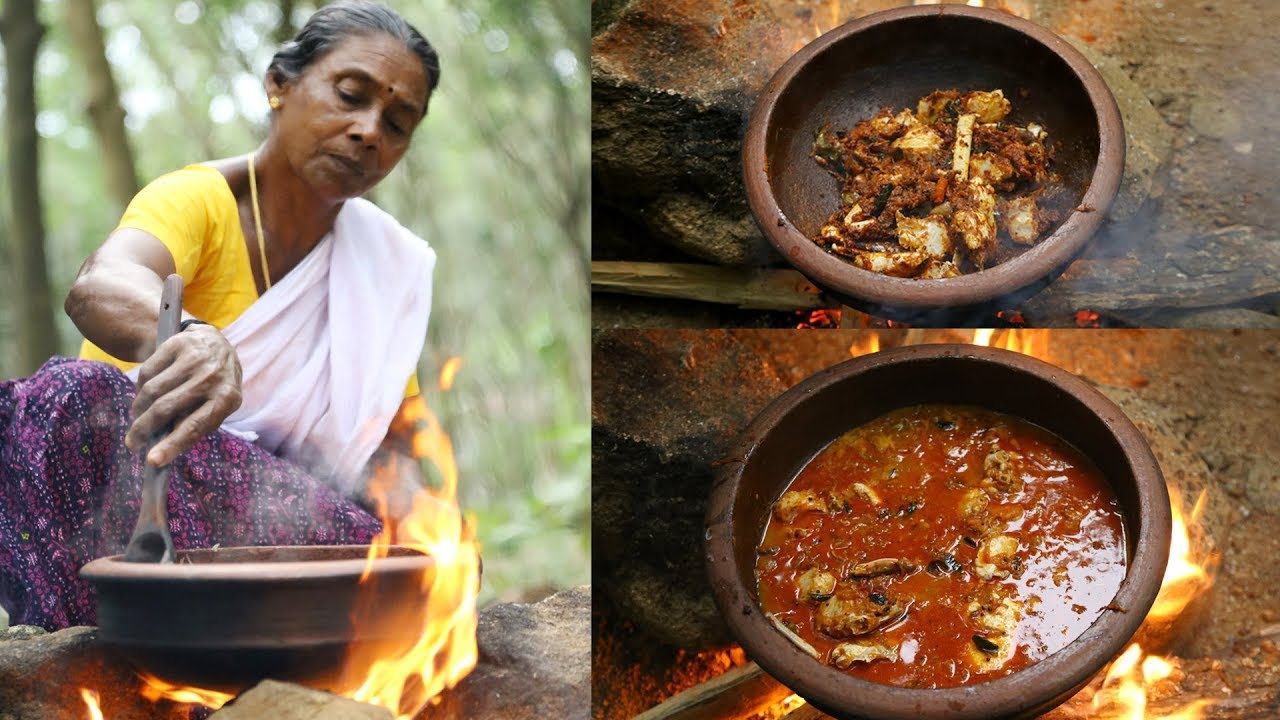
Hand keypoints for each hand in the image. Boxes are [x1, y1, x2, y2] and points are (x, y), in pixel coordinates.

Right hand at [125, 324, 242, 465]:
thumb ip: (194, 424)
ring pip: (152, 390)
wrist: (217, 344)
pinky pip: (147, 372)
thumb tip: (162, 446)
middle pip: (166, 408)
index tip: (152, 461)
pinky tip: (144, 394)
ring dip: (139, 409)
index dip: (173, 445)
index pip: (195, 426)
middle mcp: (212, 377)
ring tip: (139, 417)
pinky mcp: (178, 344)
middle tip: (132, 443)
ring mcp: (195, 359)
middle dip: (143, 429)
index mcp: (227, 398)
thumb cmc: (215, 386)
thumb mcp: (215, 407)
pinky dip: (140, 387)